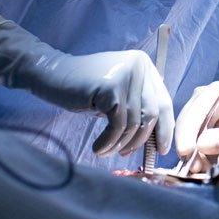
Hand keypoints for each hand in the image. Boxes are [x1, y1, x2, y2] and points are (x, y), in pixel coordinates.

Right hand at [38, 50, 174, 156]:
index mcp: (144, 65)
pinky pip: (118, 125)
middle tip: (126, 153)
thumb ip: (137, 107)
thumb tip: (157, 140)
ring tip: (107, 151)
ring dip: (121, 143)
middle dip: (141, 140)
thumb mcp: (118, 94)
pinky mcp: (111, 88)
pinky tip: (99, 148)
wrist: (52, 75)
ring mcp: (126, 75)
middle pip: (152, 113)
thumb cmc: (85, 89)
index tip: (162, 149)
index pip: (164, 101)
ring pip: (134, 122)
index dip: (166, 128)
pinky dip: (109, 141)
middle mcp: (139, 66)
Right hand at [175, 81, 218, 171]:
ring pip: (182, 136)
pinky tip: (198, 169)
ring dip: (189, 155)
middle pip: (185, 122)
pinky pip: (185, 145)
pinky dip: (191, 158)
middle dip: (187, 145)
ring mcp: (195, 115)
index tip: (186, 151)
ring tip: (199, 170)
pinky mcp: (192, 132)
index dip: (188, 130)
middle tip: (192, 167)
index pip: (197, 109)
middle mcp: (202, 100)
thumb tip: (200, 145)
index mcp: (216, 92)